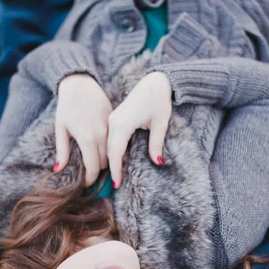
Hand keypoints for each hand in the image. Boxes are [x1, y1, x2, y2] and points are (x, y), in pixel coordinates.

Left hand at [54, 73, 112, 186]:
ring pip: (112, 153)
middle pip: (104, 163)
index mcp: (87, 139)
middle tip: (90, 175)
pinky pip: (115, 140)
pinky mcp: (114, 120)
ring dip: (104, 160)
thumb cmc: (66, 107)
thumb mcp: (61, 129)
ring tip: (96, 163)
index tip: (86, 185)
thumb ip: (62, 151)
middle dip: (97, 171)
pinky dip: (110, 147)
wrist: (80, 84)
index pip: (93, 168)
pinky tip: (103, 148)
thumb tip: (58, 170)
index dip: (90, 180)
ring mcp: (110, 127)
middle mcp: (101, 135)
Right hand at [107, 71, 171, 187]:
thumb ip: (157, 143)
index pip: (115, 152)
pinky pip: (110, 138)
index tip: (118, 184)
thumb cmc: (159, 100)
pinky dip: (112, 151)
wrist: (154, 82)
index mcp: (122, 123)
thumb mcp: (161, 123)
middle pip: (109, 150)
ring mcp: (113, 119)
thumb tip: (157, 163)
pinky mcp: (115, 118)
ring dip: (110, 160)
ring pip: (108, 144)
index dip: (116, 169)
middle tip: (115, 186)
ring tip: (115, 176)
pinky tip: (116, 161)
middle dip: (111, 168)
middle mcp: (114, 121)